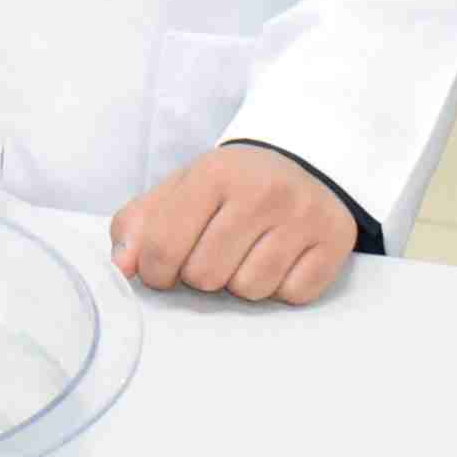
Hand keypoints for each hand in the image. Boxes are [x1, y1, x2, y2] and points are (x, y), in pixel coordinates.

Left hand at [110, 145, 357, 306]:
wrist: (301, 161)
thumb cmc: (230, 186)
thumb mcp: (179, 191)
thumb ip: (138, 225)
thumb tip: (122, 267)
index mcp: (214, 172)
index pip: (163, 247)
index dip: (155, 272)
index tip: (165, 267)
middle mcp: (262, 191)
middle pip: (206, 276)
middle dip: (202, 274)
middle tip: (215, 251)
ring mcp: (303, 215)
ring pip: (250, 290)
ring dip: (242, 283)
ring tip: (248, 252)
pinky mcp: (335, 240)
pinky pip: (292, 295)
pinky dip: (282, 287)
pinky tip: (281, 257)